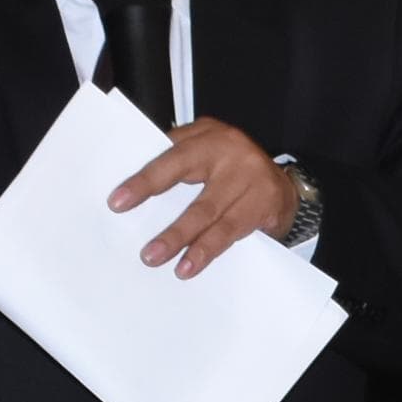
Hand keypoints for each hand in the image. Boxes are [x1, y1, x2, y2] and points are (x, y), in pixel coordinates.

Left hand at [110, 122, 299, 276]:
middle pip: (195, 193)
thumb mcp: (204, 150)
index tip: (118, 202)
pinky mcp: (264, 203)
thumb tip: (133, 189)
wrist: (283, 184)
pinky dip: (207, 250)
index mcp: (208, 136)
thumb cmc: (232, 167)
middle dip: (170, 226)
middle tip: (146, 251)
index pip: (171, 158)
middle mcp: (231, 152)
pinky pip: (230, 232)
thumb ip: (175, 160)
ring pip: (210, 215)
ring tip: (159, 259)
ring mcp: (251, 178)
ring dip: (183, 241)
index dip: (144, 181)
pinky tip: (190, 265)